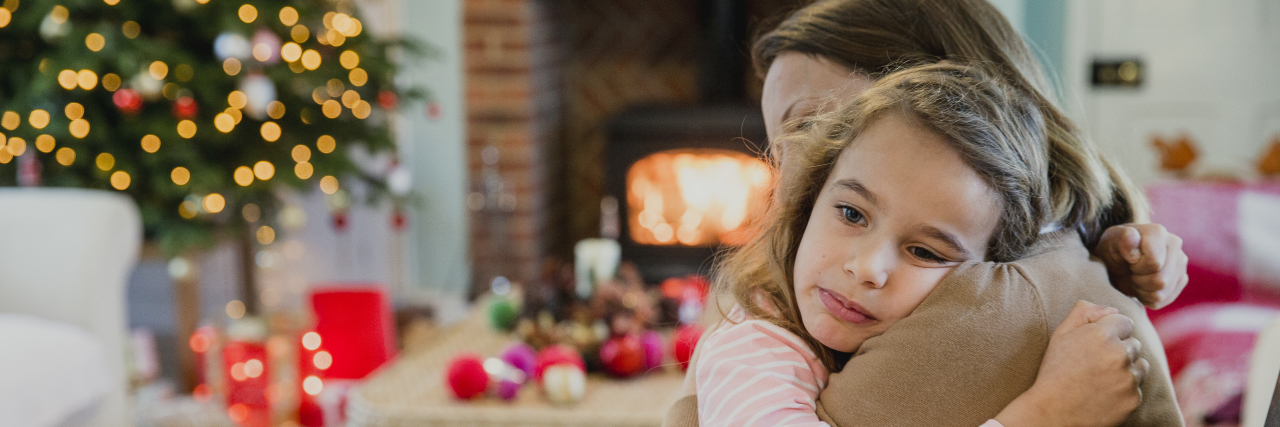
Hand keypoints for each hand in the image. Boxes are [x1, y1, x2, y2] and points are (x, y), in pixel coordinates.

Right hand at [995, 301, 1147, 426]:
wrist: (1052, 412)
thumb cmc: (1054, 372)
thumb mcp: (1060, 335)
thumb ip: (1084, 312)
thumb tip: (1111, 309)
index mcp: (1101, 334)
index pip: (1125, 322)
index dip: (1112, 332)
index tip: (1099, 344)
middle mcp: (1119, 354)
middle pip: (1134, 344)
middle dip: (1119, 350)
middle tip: (1096, 364)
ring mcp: (1128, 378)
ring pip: (1140, 366)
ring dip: (1127, 369)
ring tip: (1102, 378)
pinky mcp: (1133, 399)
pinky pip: (1137, 387)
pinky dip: (1125, 390)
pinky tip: (1105, 393)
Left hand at [1094, 223, 1188, 308]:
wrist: (1117, 261)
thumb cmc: (1114, 249)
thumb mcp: (1111, 241)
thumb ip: (1122, 238)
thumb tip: (1133, 238)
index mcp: (1158, 232)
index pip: (1155, 263)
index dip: (1137, 268)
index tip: (1129, 261)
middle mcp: (1175, 244)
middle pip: (1161, 280)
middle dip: (1139, 280)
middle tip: (1131, 271)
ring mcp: (1180, 262)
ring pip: (1162, 292)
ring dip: (1142, 290)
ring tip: (1135, 277)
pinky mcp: (1181, 278)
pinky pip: (1165, 299)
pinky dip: (1148, 297)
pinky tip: (1142, 285)